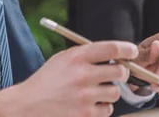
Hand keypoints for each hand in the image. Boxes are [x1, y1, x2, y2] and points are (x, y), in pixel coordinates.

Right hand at [0, 41, 136, 116]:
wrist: (26, 106)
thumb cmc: (47, 80)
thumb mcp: (63, 59)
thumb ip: (87, 55)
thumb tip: (117, 55)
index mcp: (76, 57)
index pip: (112, 49)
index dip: (128, 50)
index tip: (132, 52)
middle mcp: (82, 75)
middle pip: (121, 72)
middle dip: (122, 73)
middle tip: (116, 74)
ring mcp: (84, 97)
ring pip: (115, 93)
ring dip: (110, 92)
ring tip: (95, 91)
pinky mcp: (85, 115)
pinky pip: (107, 110)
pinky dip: (102, 108)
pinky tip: (89, 104)